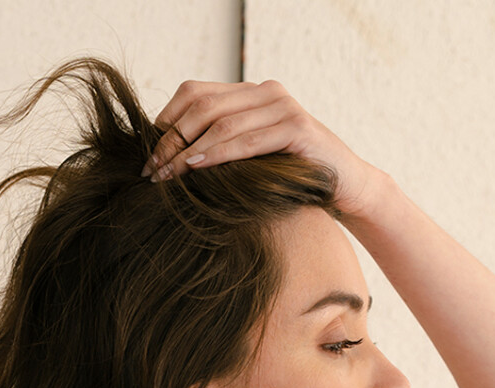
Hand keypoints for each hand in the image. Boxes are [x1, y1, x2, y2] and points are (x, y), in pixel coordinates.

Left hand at [143, 77, 382, 218]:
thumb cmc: (294, 178)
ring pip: (221, 124)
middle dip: (170, 140)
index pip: (194, 93)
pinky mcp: (297, 129)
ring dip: (187, 152)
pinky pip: (247, 141)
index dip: (166, 121)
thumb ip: (224, 148)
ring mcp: (283, 107)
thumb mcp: (253, 159)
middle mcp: (266, 92)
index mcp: (251, 93)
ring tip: (166, 176)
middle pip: (202, 106)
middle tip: (150, 170)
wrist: (346, 187)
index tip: (148, 155)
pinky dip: (218, 155)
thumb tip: (172, 161)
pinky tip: (195, 168)